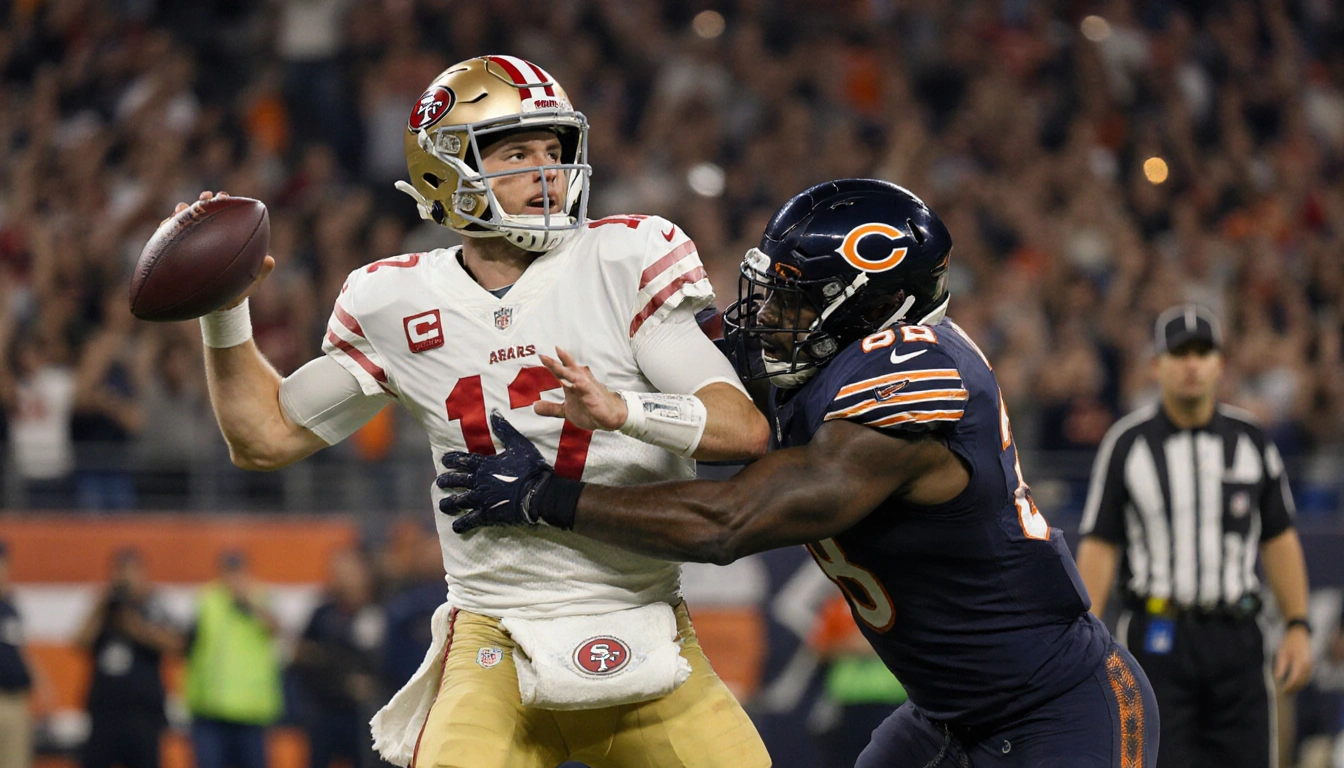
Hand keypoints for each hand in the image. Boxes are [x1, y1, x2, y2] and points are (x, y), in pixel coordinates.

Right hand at [163, 191, 274, 308]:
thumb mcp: (249, 281)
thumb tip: (270, 261)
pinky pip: (167, 236)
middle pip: (203, 212)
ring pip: (183, 220)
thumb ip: (260, 271)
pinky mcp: (174, 251)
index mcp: (226, 237)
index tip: (223, 197)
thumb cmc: (236, 290)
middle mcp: (207, 235)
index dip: (222, 201)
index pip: (224, 213)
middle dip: (203, 201)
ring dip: (181, 211)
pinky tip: (165, 225)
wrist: (216, 305)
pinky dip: (165, 228)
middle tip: (205, 199)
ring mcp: (190, 241)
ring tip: (181, 209)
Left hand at [437, 411, 555, 533]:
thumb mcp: (518, 444)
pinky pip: (470, 520)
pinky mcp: (487, 515)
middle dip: (445, 481)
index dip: (450, 460)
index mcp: (484, 465)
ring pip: (457, 502)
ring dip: (448, 503)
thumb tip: (494, 412)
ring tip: (443, 505)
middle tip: (440, 482)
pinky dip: (461, 524)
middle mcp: (478, 482)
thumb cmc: (530, 468)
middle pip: (455, 481)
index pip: (461, 460)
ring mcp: (480, 499)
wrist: (538, 493)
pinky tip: (455, 527)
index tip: (443, 460)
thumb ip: (504, 429)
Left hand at [534, 347, 626, 430]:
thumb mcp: (566, 411)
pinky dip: (576, 383)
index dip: (552, 364)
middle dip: (555, 362)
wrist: (611, 416)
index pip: (561, 371)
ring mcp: (586, 386)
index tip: (541, 355)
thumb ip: (551, 408)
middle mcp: (579, 381)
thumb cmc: (590, 410)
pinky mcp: (592, 394)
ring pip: (573, 375)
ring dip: (563, 369)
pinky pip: (583, 387)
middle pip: (566, 369)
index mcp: (573, 383)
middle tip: (542, 355)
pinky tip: (568, 381)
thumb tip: (535, 406)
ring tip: (552, 363)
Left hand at [1274, 624, 1313, 693]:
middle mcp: (1307, 665)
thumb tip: (1277, 678)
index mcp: (1300, 662)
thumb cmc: (1288, 643)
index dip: (1289, 685)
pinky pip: (1307, 677)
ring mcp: (1310, 665)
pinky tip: (1293, 685)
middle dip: (1293, 688)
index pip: (1295, 678)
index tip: (1282, 690)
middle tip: (1284, 693)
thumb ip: (1280, 666)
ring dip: (1297, 686)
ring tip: (1288, 690)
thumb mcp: (1281, 653)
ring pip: (1305, 680)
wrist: (1299, 635)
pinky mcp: (1310, 666)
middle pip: (1301, 681)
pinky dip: (1301, 682)